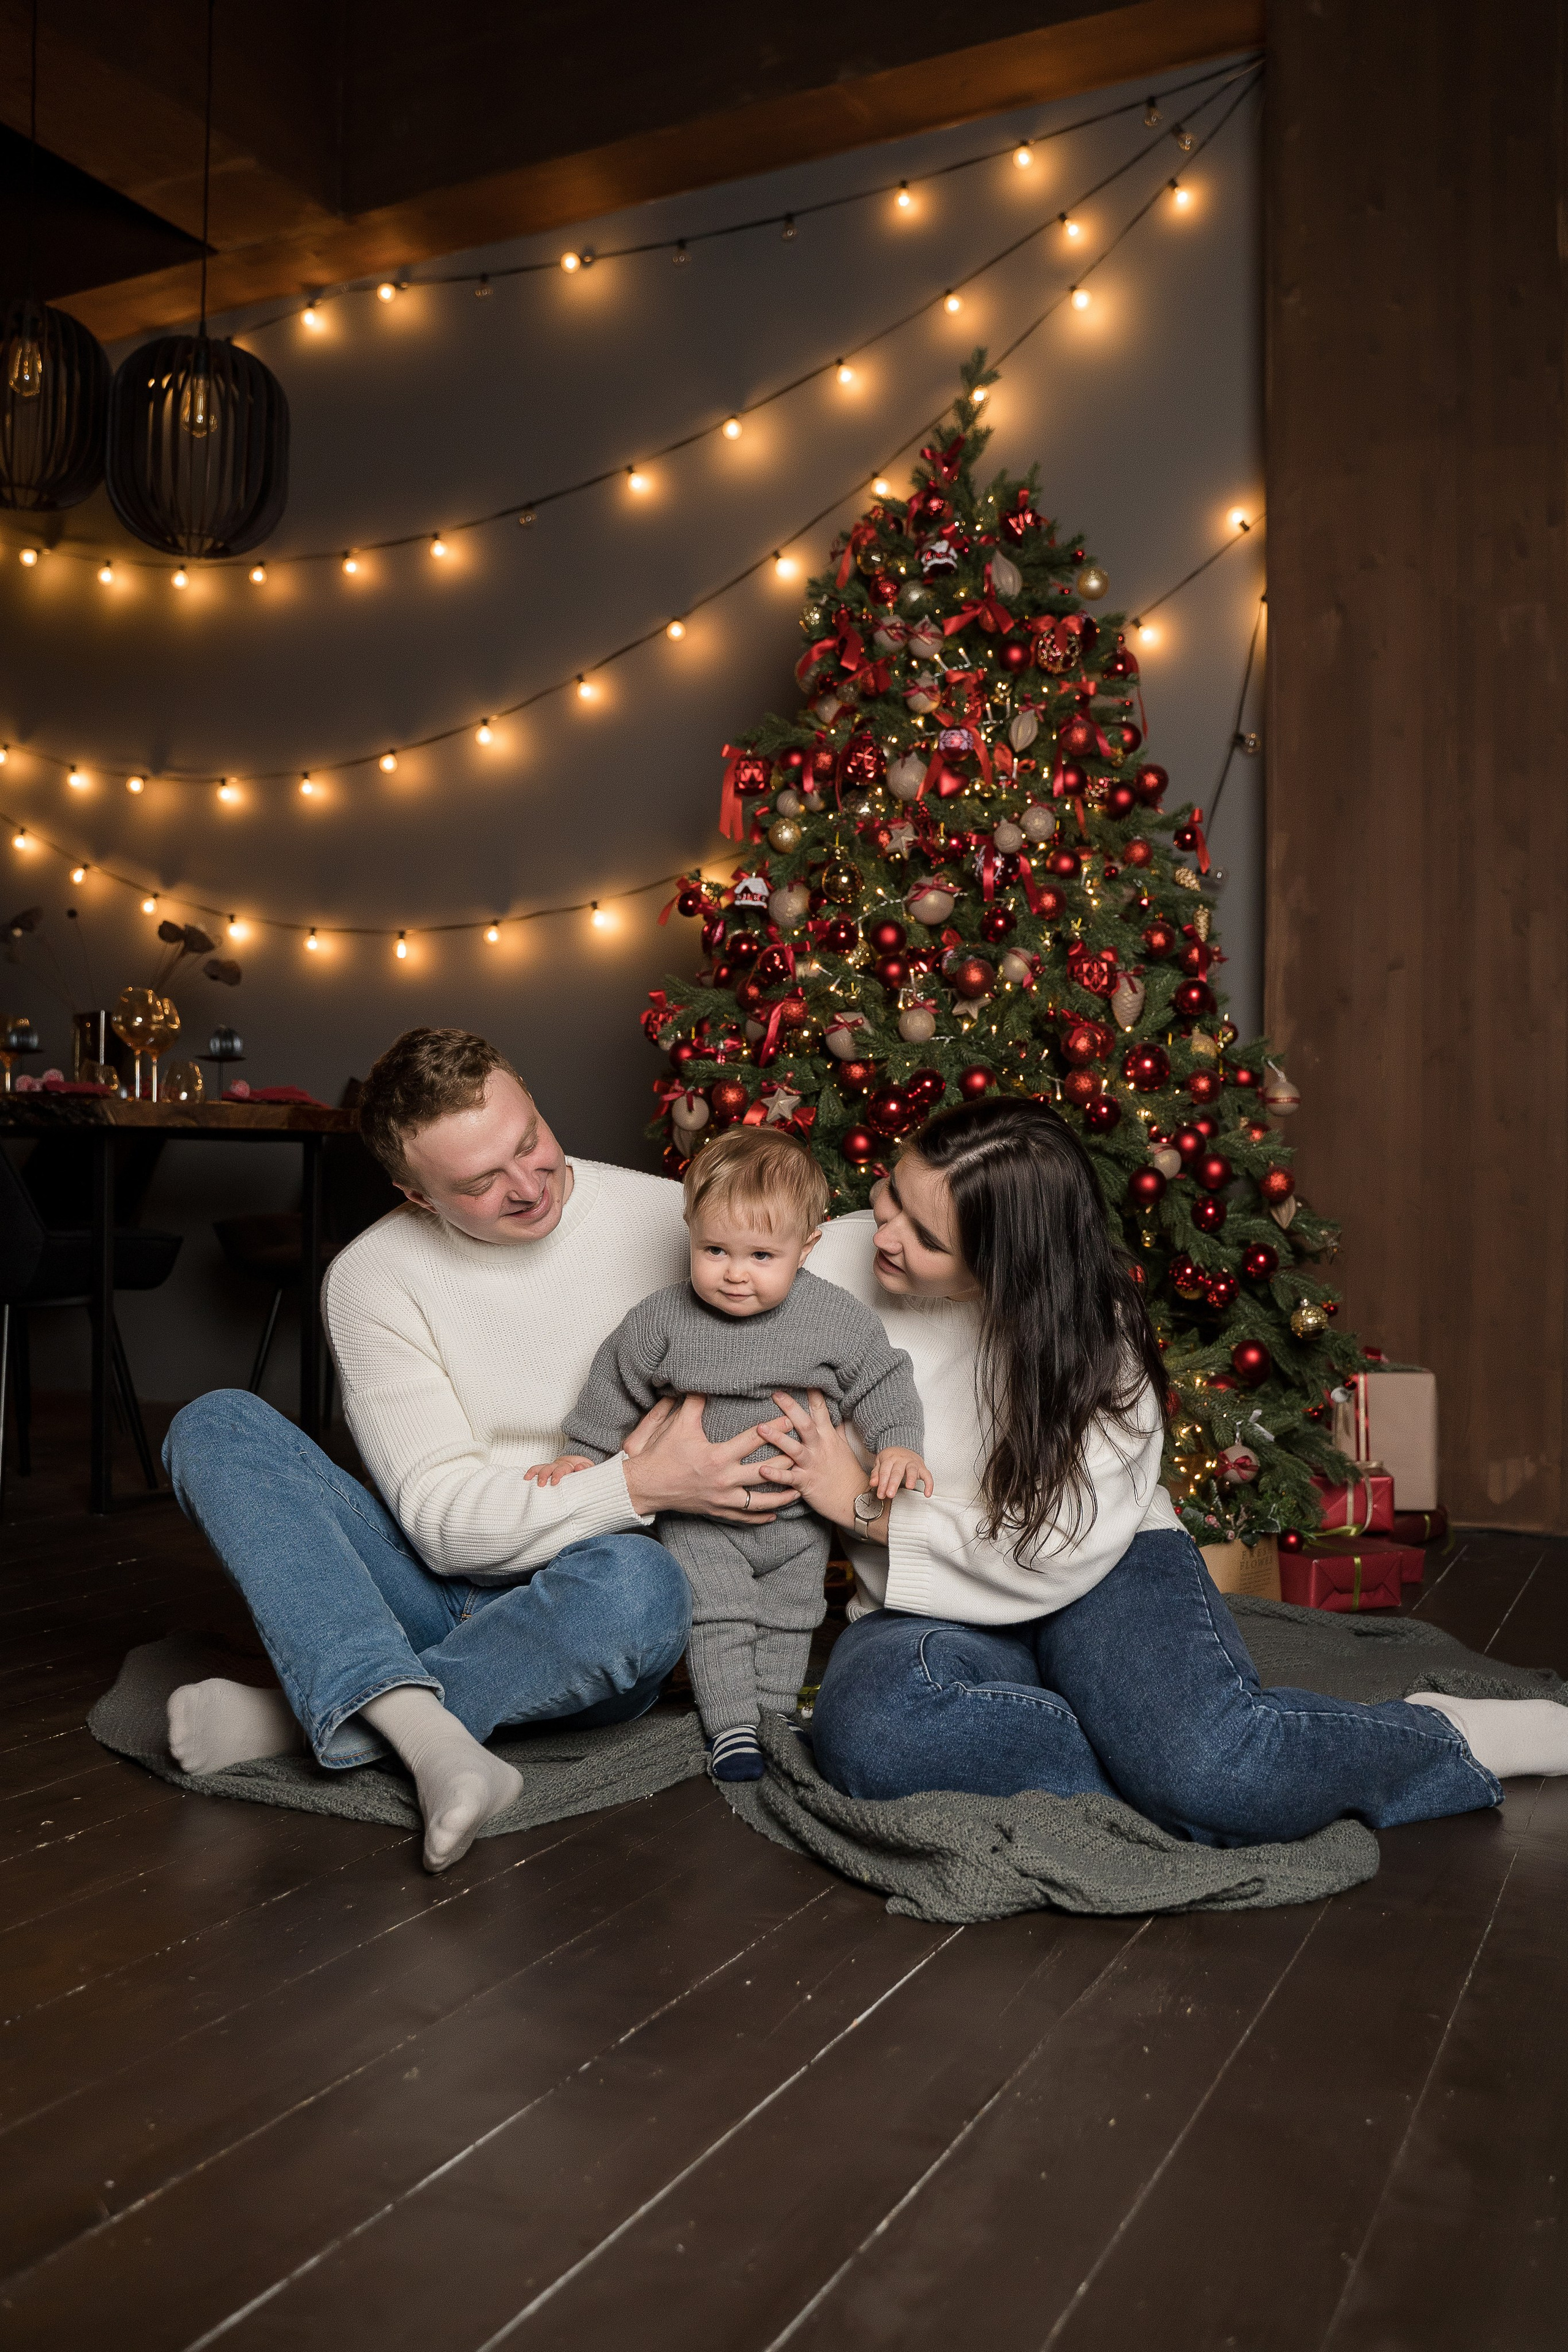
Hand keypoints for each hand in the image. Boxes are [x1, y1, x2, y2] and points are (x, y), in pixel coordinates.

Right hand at [524, 1455, 593, 1487]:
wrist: (580, 1464)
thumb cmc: (584, 1470)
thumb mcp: (589, 1469)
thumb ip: (586, 1468)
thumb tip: (579, 1468)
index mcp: (570, 1465)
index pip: (562, 1469)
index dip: (558, 1475)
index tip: (554, 1482)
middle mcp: (559, 1464)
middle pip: (550, 1468)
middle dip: (545, 1475)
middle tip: (541, 1484)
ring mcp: (552, 1467)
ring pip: (542, 1467)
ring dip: (535, 1473)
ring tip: (528, 1479)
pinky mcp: (548, 1470)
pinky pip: (538, 1469)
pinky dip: (531, 1472)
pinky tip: (526, 1478)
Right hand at [620, 1392, 794, 1522]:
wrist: (645, 1487)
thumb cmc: (662, 1454)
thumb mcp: (678, 1425)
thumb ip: (696, 1402)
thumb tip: (706, 1380)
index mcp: (717, 1456)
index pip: (753, 1440)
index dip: (774, 1430)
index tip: (792, 1421)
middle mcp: (723, 1480)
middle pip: (765, 1472)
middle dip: (787, 1462)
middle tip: (805, 1453)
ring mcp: (722, 1499)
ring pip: (760, 1500)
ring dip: (781, 1495)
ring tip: (799, 1488)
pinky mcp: (717, 1511)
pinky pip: (744, 1517)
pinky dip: (761, 1516)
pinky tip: (775, 1513)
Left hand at [754, 1390, 876, 1534]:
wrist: (855, 1500)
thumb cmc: (847, 1473)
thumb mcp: (843, 1448)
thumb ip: (836, 1431)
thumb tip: (837, 1415)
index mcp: (828, 1437)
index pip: (821, 1411)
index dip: (814, 1394)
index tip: (805, 1377)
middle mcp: (820, 1448)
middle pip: (805, 1424)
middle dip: (790, 1408)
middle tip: (776, 1394)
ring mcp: (813, 1465)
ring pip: (794, 1449)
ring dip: (777, 1438)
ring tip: (760, 1427)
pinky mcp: (806, 1483)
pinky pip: (789, 1478)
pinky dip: (776, 1474)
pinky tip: (761, 1469)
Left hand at [872, 1445, 932, 1500]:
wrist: (903, 1447)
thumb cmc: (891, 1458)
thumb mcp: (880, 1463)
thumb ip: (876, 1473)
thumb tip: (873, 1483)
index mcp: (889, 1458)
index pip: (885, 1472)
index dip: (882, 1484)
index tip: (880, 1494)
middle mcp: (902, 1459)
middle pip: (897, 1471)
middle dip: (893, 1483)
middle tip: (890, 1494)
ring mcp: (913, 1462)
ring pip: (912, 1470)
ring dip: (911, 1478)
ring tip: (909, 1487)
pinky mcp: (922, 1467)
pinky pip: (927, 1475)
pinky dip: (929, 1484)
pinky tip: (927, 1493)